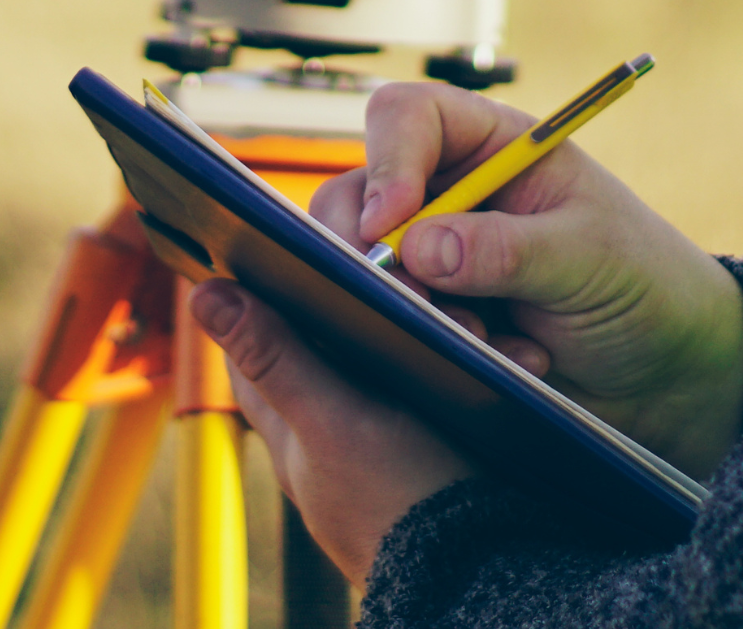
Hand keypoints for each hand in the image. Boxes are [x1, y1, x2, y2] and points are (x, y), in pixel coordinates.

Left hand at [189, 278, 471, 587]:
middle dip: (371, 284)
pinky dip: (453, 345)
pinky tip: (486, 339)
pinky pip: (429, 360)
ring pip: (386, 332)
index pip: (261, 313)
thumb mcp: (331, 419)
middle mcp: (317, 410)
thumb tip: (204, 295)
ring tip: (465, 316)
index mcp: (281, 406)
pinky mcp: (420, 420)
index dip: (284, 267)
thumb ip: (274, 355)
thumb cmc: (394, 498)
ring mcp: (370, 416)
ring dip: (425, 313)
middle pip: (326, 315)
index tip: (329, 232)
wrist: (476, 560)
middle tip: (414, 270)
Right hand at [310, 81, 742, 479]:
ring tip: (482, 339)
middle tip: (415, 300)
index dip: (388, 159)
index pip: (408, 116)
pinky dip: (436, 348)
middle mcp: (454, 192)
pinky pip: (393, 327)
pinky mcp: (437, 315)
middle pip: (359, 192)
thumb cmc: (645, 283)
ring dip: (409, 308)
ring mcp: (438, 257)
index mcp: (495, 145)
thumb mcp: (589, 258)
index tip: (393, 223)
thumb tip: (419, 248)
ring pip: (365, 266)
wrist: (668, 370)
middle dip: (373, 251)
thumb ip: (509, 250)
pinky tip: (505, 360)